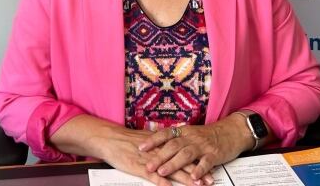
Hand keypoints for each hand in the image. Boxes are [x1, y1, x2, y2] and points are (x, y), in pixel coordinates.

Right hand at [95, 126, 213, 185]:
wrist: (109, 138)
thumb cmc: (126, 140)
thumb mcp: (147, 139)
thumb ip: (160, 143)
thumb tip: (171, 145)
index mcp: (161, 144)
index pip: (183, 153)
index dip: (196, 161)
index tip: (209, 168)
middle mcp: (159, 151)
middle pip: (181, 163)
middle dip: (196, 172)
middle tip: (209, 180)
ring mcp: (149, 160)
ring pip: (170, 170)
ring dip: (184, 179)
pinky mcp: (138, 167)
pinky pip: (152, 176)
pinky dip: (161, 182)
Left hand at [138, 116, 251, 182]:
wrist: (231, 132)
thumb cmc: (208, 135)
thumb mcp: (191, 133)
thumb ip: (176, 138)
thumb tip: (157, 144)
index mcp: (184, 132)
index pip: (165, 134)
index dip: (153, 140)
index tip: (140, 147)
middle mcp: (192, 137)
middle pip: (173, 146)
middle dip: (159, 156)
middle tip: (148, 166)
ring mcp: (203, 146)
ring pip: (186, 154)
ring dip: (174, 163)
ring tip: (163, 172)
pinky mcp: (214, 155)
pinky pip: (206, 162)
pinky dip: (199, 170)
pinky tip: (193, 177)